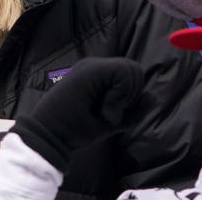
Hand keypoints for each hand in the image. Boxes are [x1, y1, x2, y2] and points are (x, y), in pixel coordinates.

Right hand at [9, 58, 151, 170]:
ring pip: (130, 70)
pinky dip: (120, 96)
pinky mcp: (90, 70)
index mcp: (99, 76)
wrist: (49, 134)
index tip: (114, 113)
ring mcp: (92, 66)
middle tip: (111, 112)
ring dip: (124, 96)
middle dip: (131, 94)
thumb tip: (152, 97)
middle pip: (134, 70)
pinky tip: (103, 110)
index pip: (132, 75)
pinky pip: (122, 73)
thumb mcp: (111, 121)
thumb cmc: (75, 130)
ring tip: (104, 111)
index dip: (132, 95)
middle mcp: (96, 67)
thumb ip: (133, 112)